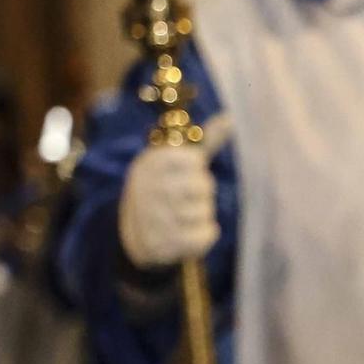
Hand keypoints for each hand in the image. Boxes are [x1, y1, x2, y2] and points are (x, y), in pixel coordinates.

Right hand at [117, 117, 232, 270]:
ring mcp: (153, 218)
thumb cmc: (163, 189)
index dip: (195, 172)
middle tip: (180, 200)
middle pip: (204, 188)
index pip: (196, 163)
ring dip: (201, 217)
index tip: (179, 177)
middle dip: (200, 196)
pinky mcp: (162, 245)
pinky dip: (203, 237)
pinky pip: (206, 237)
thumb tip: (232, 118)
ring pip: (205, 213)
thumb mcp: (177, 160)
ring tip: (179, 217)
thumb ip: (206, 141)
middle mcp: (148, 188)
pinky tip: (185, 234)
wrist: (131, 232)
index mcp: (151, 162)